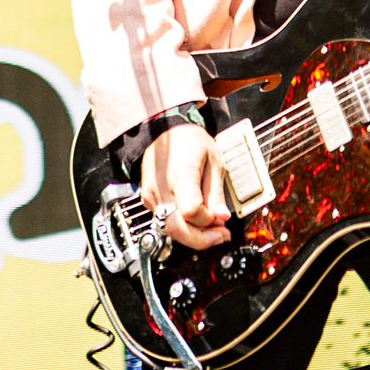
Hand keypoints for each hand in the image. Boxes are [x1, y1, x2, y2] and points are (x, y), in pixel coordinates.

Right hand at [140, 121, 231, 249]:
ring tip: (211, 227)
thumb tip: (221, 217)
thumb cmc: (189, 141)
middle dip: (201, 240)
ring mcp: (152, 195)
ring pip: (170, 229)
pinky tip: (196, 219)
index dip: (208, 220)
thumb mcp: (213, 161)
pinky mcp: (148, 200)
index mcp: (181, 174)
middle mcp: (161, 188)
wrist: (163, 130)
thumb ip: (216, 193)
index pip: (191, 211)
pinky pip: (165, 221)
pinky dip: (183, 226)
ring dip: (193, 235)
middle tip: (221, 235)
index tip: (221, 219)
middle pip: (177, 229)